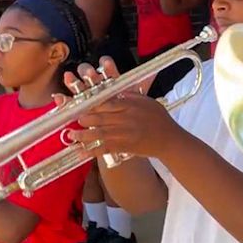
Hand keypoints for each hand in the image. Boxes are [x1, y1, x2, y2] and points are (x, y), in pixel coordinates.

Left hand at [63, 59, 180, 159]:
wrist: (170, 140)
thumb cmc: (160, 119)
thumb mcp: (148, 102)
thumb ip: (131, 96)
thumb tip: (115, 91)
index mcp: (131, 105)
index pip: (108, 103)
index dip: (93, 104)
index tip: (83, 104)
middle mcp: (127, 119)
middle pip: (101, 117)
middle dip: (85, 118)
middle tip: (75, 119)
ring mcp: (126, 134)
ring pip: (100, 133)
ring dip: (84, 135)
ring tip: (73, 134)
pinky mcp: (126, 147)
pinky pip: (106, 148)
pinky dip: (93, 151)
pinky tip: (82, 152)